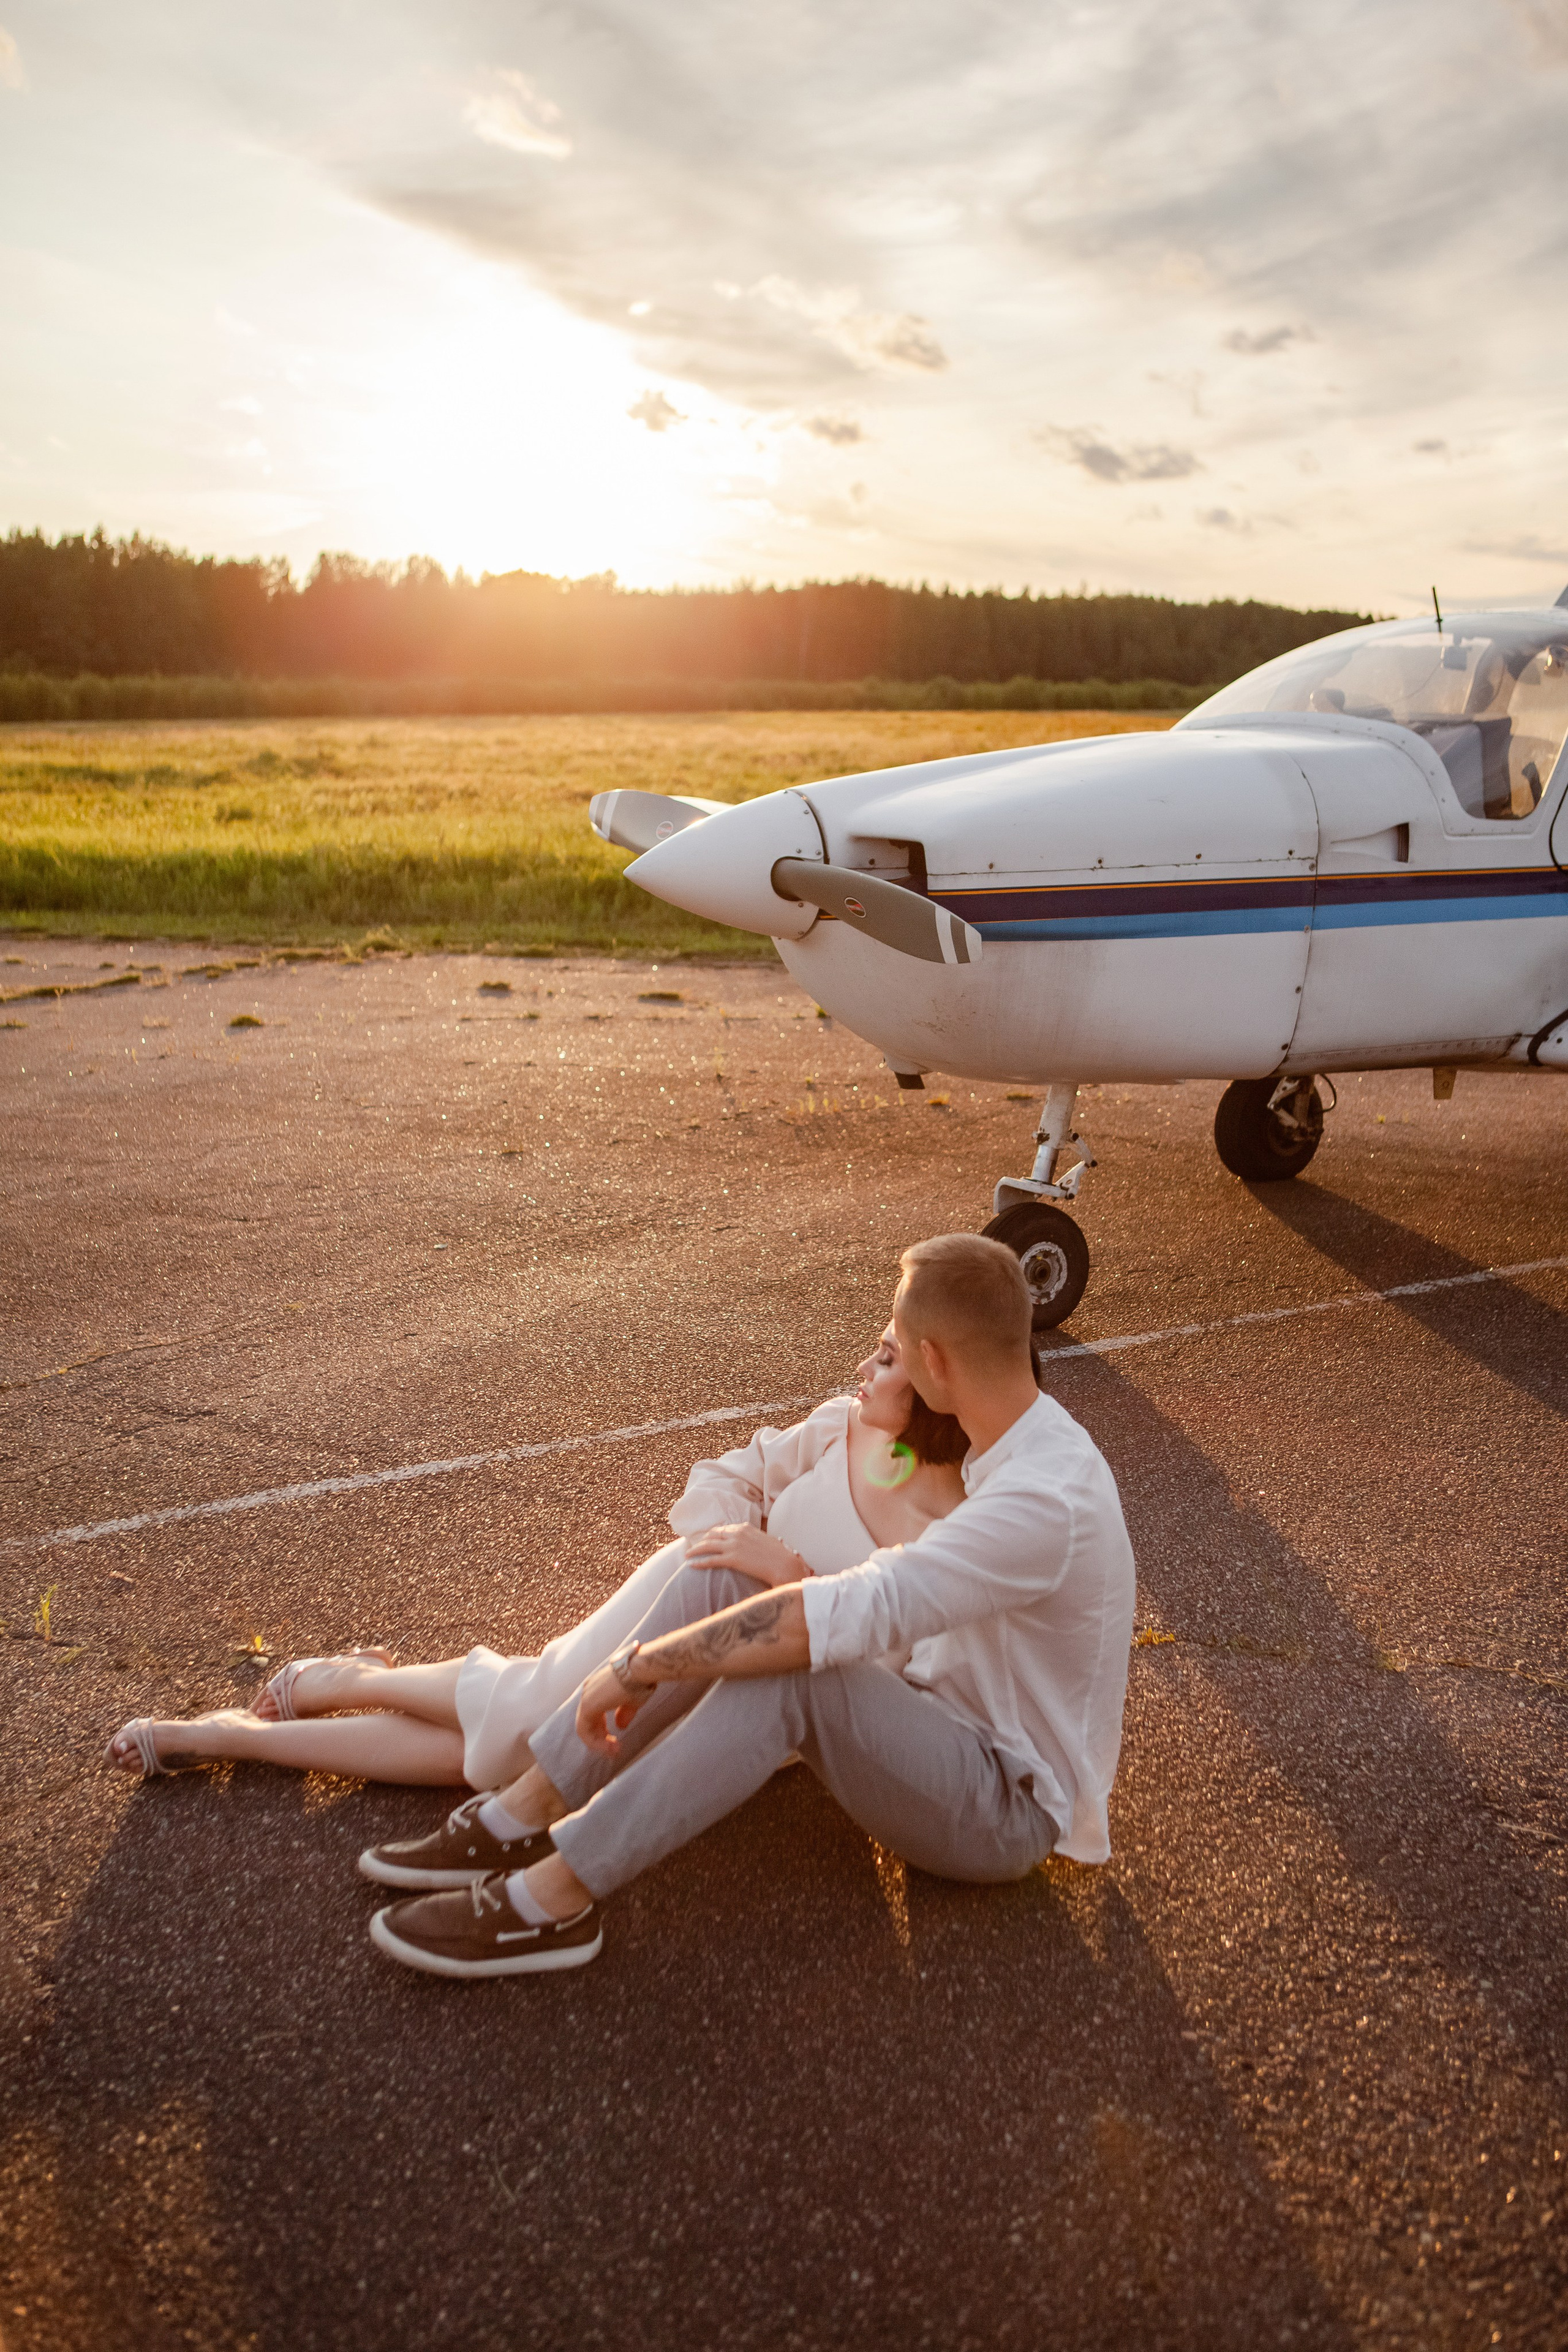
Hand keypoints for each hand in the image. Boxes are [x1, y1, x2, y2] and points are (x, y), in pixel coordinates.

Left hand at [576, 1660, 651, 1754]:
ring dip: (598, 1743)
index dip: (603, 1729)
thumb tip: (620, 1726)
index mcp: (598, 1688)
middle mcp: (589, 1691)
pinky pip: (584, 1730)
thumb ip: (623, 1714)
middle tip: (614, 1750)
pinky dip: (595, 1742)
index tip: (614, 1740)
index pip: (594, 1714)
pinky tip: (609, 1747)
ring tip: (613, 1752)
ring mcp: (586, 1698)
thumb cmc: (640, 1681)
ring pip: (584, 1728)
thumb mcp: (631, 1701)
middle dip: (601, 1738)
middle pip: (588, 1721)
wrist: (640, 1669)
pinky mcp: (587, 1706)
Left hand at [684, 1522, 807, 1587]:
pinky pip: (711, 1560)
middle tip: (694, 1547)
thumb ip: (757, 1539)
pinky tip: (692, 1565)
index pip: (724, 1528)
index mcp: (745, 1527)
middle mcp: (737, 1533)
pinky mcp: (732, 1559)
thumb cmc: (780, 1556)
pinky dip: (699, 1562)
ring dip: (695, 1550)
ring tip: (687, 1555)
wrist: (785, 1564)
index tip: (707, 1539)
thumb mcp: (767, 1541)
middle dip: (702, 1540)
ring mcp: (734, 1545)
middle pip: (712, 1534)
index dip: (713, 1534)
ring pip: (708, 1545)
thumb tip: (757, 1542)